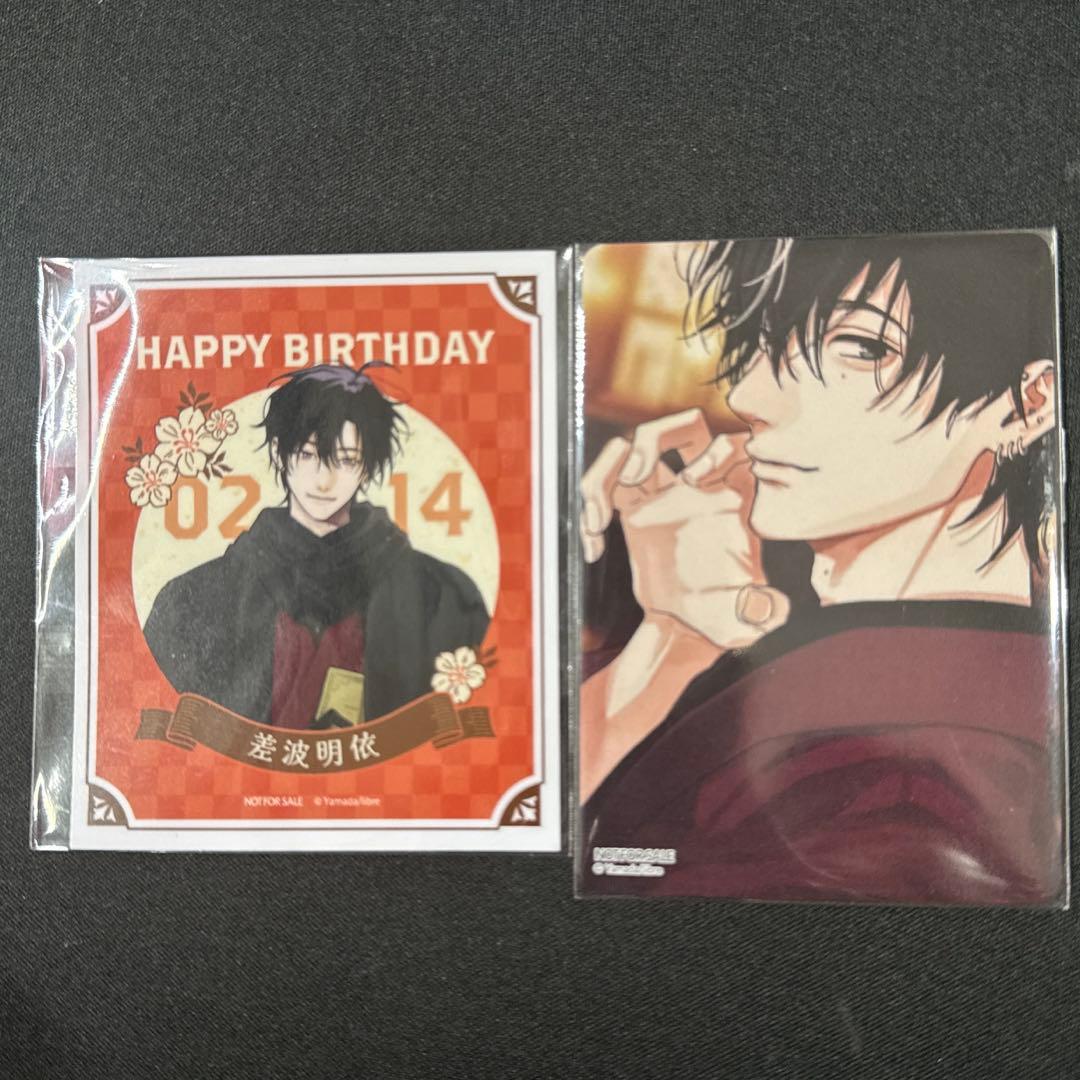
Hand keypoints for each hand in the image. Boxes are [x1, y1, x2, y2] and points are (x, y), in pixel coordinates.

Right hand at [580, 408, 789, 648]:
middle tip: (634, 475)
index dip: (713, 452)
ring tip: (598, 521)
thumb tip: (775, 605)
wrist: (688, 625)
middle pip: (681, 428)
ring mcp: (663, 495)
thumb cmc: (724, 616)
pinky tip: (592, 548)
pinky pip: (604, 485)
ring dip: (605, 469)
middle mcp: (698, 488)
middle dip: (651, 439)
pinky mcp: (632, 510)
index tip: (693, 481)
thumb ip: (763, 612)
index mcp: (733, 500)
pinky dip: (590, 508)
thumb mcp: (748, 618)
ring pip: (632, 449)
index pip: (731, 446)